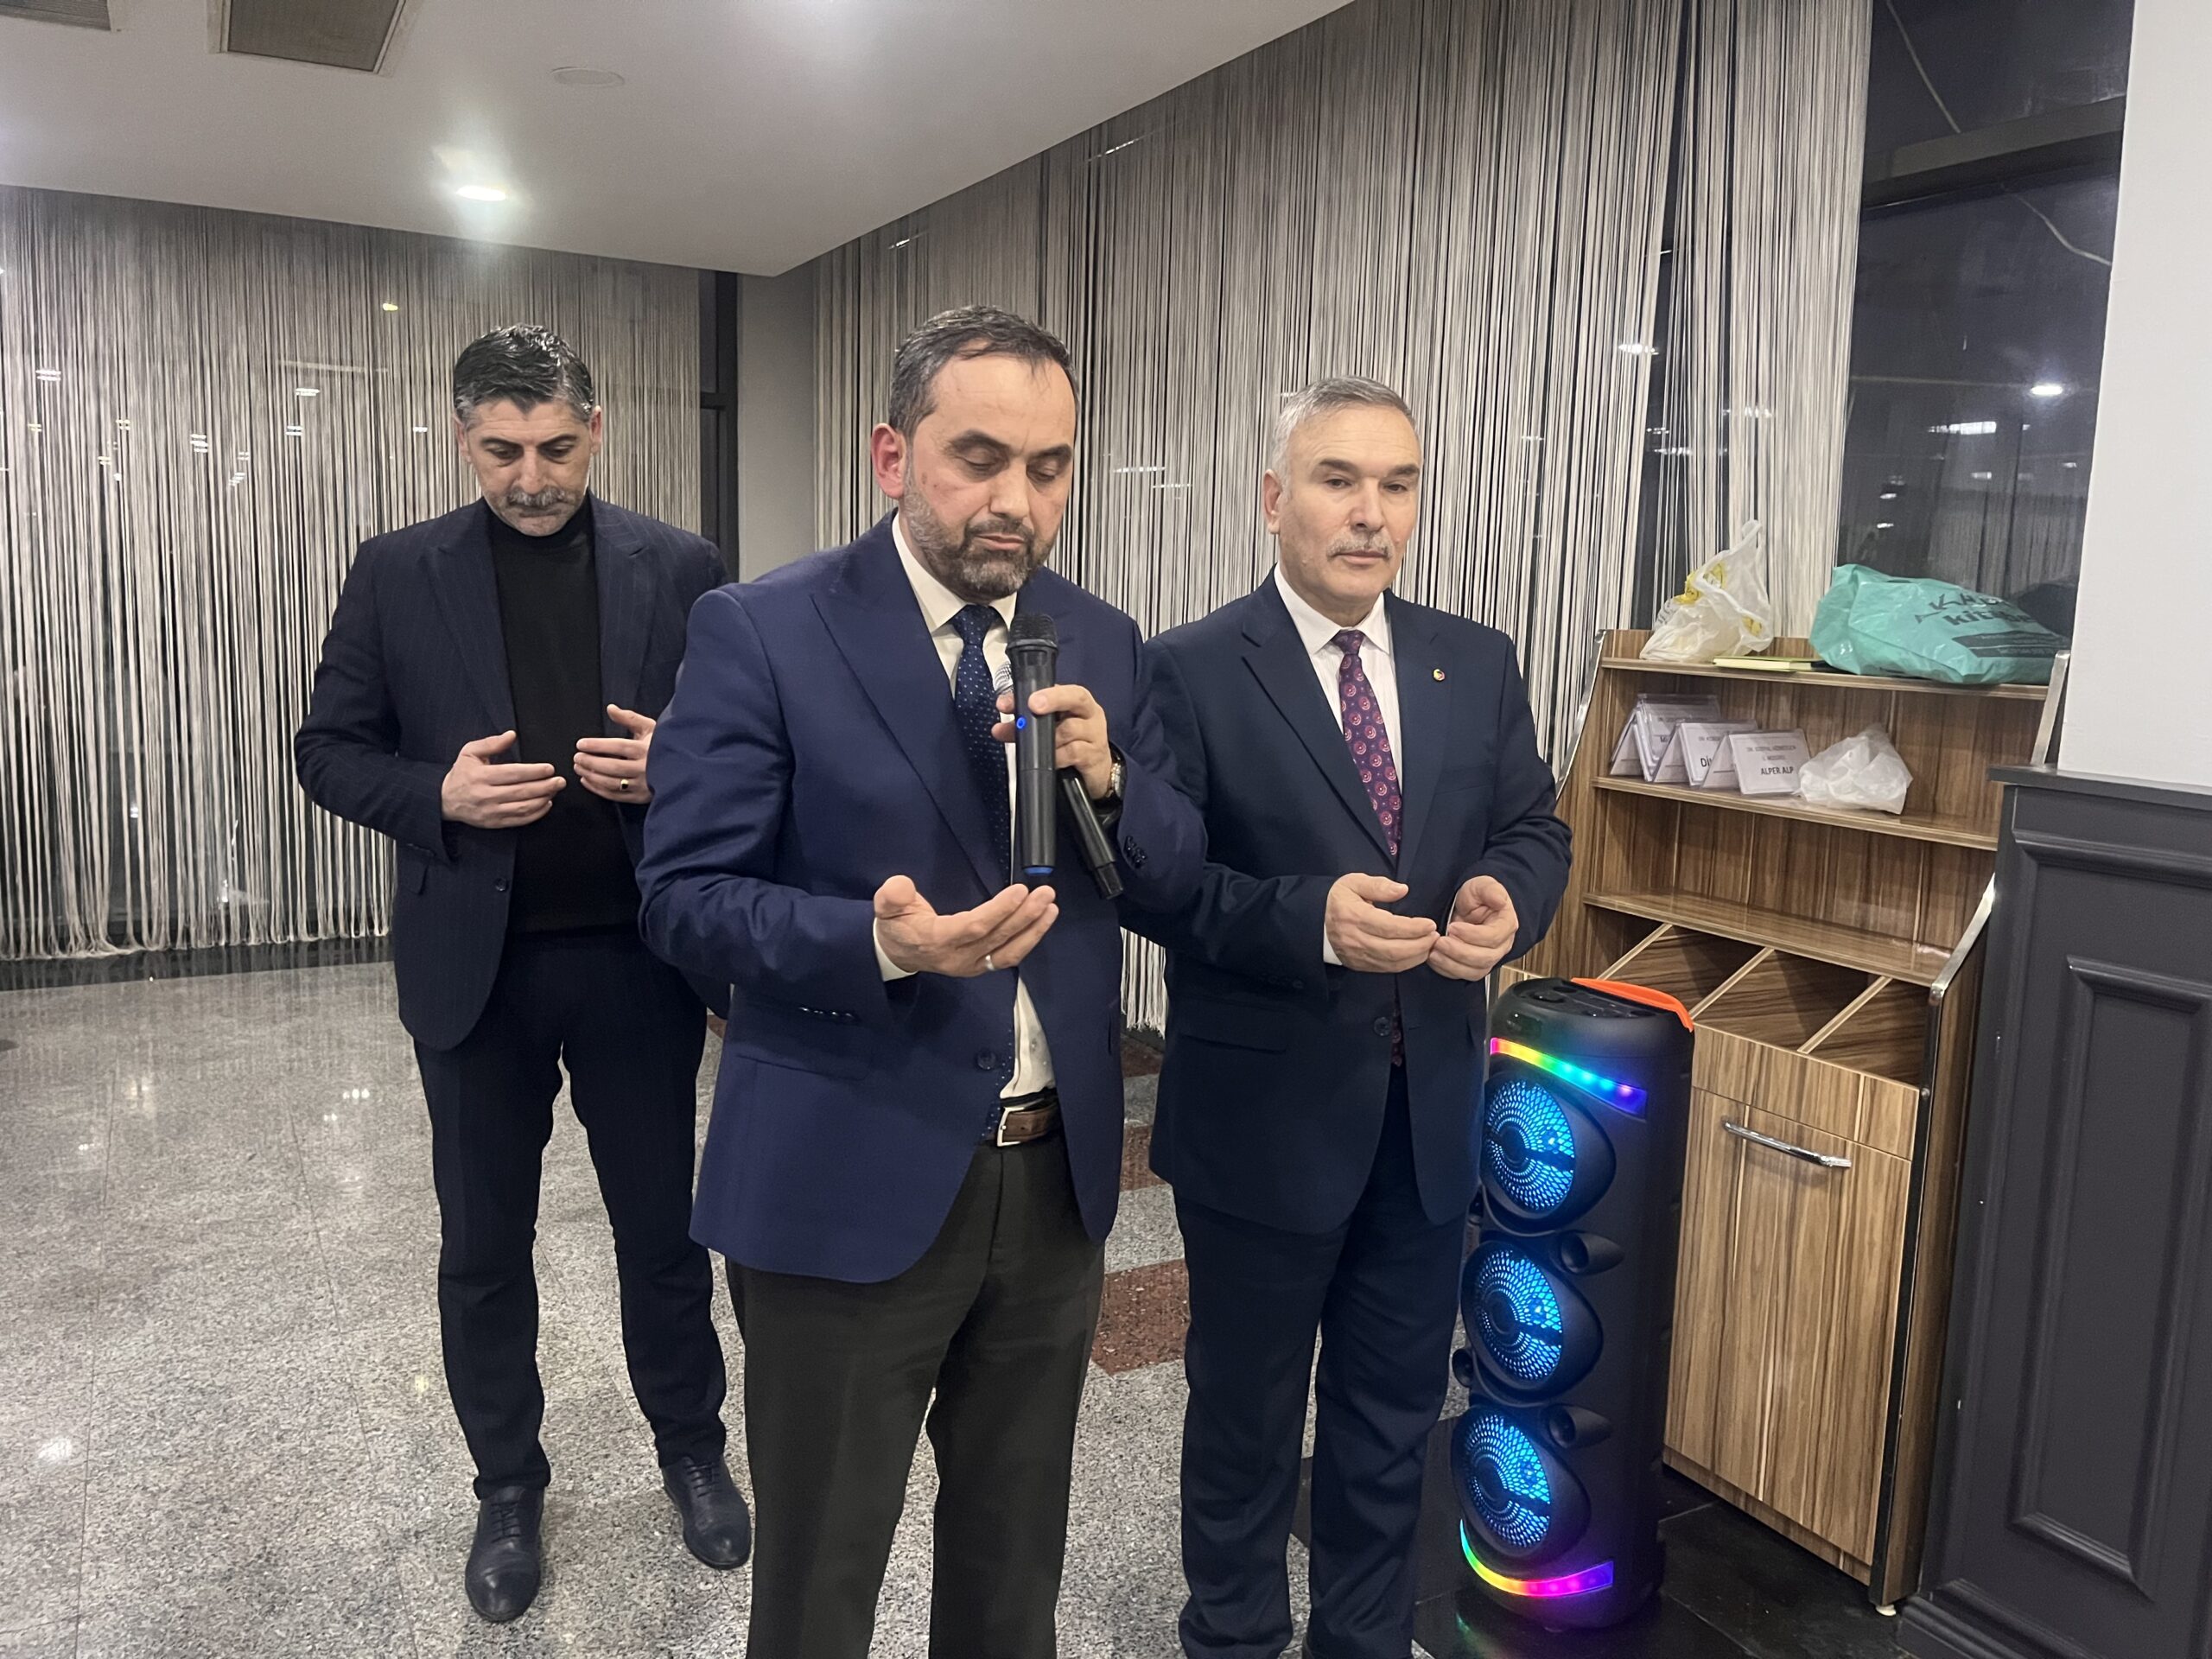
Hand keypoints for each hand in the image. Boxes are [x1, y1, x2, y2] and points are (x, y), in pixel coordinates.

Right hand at [441, 731, 564, 828]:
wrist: (444, 800)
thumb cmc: (461, 774)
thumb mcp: (469, 752)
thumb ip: (491, 743)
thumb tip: (511, 734)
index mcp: (480, 776)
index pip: (512, 773)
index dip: (533, 771)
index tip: (549, 768)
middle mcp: (485, 795)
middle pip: (521, 791)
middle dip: (544, 786)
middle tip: (560, 781)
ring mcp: (490, 811)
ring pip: (522, 807)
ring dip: (542, 799)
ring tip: (554, 791)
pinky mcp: (494, 823)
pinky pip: (519, 820)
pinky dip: (536, 814)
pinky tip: (546, 804)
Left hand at [576, 705, 654, 802]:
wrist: (682, 770)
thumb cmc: (663, 747)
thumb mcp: (650, 728)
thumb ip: (629, 718)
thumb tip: (610, 708)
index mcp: (646, 750)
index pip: (618, 747)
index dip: (597, 746)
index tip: (580, 744)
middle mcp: (644, 769)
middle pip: (612, 766)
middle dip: (591, 762)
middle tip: (576, 757)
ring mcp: (642, 785)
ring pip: (611, 783)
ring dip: (591, 776)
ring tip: (579, 768)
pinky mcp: (639, 797)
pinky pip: (614, 795)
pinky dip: (598, 789)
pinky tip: (587, 781)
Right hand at [873, 875, 1058, 976]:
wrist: (896, 954)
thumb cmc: (896, 926)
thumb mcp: (884, 908)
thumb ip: (891, 896)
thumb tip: (901, 886)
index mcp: (937, 940)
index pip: (974, 927)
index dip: (999, 911)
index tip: (1019, 891)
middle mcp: (958, 957)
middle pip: (998, 938)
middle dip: (1025, 916)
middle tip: (1045, 894)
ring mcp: (972, 965)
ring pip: (1008, 952)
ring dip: (1033, 930)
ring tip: (1051, 908)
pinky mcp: (981, 966)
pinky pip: (1008, 956)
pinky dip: (1028, 940)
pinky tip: (1041, 922)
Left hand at [994, 683, 1113, 799]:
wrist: (1097, 770)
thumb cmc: (1074, 743)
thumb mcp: (1053, 728)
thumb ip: (1027, 723)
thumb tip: (999, 729)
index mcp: (1078, 701)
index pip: (1061, 688)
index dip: (1039, 691)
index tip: (1013, 700)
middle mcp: (1090, 713)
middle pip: (1075, 698)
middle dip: (1052, 699)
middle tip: (1033, 706)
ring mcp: (1095, 734)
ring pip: (1069, 729)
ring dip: (1048, 737)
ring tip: (1035, 746)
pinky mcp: (1094, 756)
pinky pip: (1073, 752)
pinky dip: (1057, 756)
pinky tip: (1051, 759)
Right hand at [1325, 874, 1438, 972]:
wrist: (1318, 921)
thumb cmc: (1340, 899)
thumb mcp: (1354, 882)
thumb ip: (1378, 885)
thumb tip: (1402, 890)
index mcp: (1353, 916)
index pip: (1388, 927)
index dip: (1413, 928)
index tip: (1430, 924)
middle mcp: (1354, 939)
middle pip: (1393, 949)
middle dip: (1419, 945)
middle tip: (1435, 936)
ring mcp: (1356, 955)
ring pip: (1391, 962)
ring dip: (1415, 956)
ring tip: (1430, 945)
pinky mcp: (1359, 965)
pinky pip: (1387, 968)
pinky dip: (1406, 963)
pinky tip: (1417, 954)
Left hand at [1430, 875, 1518, 980]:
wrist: (1467, 906)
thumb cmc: (1477, 896)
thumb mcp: (1482, 885)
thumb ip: (1491, 890)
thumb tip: (1500, 900)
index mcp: (1506, 925)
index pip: (1493, 937)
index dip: (1472, 935)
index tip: (1453, 927)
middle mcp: (1501, 945)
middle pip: (1484, 958)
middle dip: (1459, 952)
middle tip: (1440, 941)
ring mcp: (1488, 957)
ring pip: (1474, 971)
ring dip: (1451, 963)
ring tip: (1434, 951)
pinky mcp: (1474, 965)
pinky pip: (1463, 974)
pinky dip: (1447, 969)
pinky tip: (1434, 958)